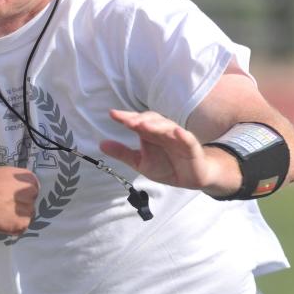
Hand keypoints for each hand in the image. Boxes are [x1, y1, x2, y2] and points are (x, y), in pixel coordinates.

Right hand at [0, 167, 38, 234]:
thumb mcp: (5, 173)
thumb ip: (15, 182)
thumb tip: (13, 187)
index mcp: (30, 179)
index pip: (32, 190)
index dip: (22, 196)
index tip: (15, 199)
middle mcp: (32, 193)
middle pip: (30, 204)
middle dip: (20, 207)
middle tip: (6, 207)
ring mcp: (28, 209)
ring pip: (26, 217)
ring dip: (16, 218)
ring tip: (1, 214)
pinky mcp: (21, 223)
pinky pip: (20, 229)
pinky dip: (12, 228)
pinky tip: (2, 221)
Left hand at [101, 110, 231, 190]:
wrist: (189, 178)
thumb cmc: (166, 166)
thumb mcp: (140, 162)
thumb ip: (123, 153)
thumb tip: (101, 144)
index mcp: (150, 133)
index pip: (138, 121)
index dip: (126, 117)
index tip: (112, 114)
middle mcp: (163, 131)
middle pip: (152, 120)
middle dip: (140, 119)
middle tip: (128, 121)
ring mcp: (178, 137)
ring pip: (168, 126)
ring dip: (157, 125)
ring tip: (144, 125)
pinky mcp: (191, 147)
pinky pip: (188, 139)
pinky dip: (183, 135)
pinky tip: (178, 133)